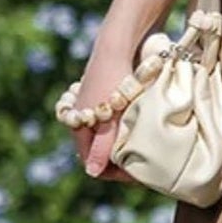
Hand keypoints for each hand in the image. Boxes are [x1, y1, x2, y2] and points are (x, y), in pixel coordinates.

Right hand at [70, 45, 142, 182]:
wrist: (116, 46)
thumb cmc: (113, 83)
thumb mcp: (110, 119)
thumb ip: (102, 146)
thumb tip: (92, 173)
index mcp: (78, 128)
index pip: (92, 162)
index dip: (113, 173)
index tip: (135, 176)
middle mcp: (80, 119)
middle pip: (98, 151)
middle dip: (119, 161)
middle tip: (144, 166)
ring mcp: (90, 107)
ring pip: (104, 137)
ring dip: (121, 146)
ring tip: (143, 150)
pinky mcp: (101, 97)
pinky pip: (110, 123)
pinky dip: (122, 131)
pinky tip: (138, 130)